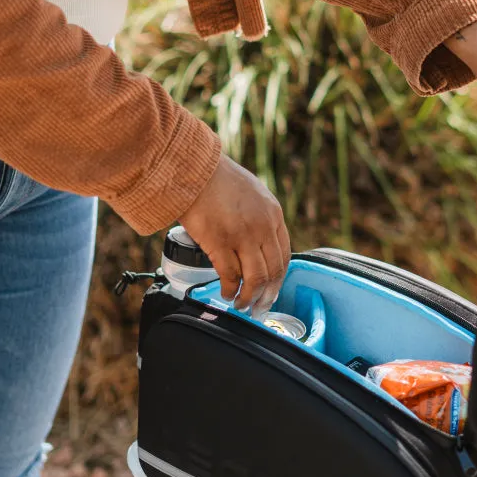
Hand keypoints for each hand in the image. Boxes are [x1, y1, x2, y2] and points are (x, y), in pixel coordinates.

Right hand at [179, 155, 290, 316]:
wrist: (192, 167)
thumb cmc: (216, 179)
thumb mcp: (253, 194)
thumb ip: (261, 218)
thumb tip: (260, 245)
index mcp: (273, 215)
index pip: (284, 256)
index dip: (278, 280)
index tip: (271, 292)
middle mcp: (262, 226)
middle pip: (273, 272)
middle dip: (267, 296)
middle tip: (258, 309)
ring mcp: (243, 235)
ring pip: (255, 278)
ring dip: (249, 297)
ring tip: (241, 305)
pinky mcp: (220, 242)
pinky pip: (231, 275)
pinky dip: (230, 289)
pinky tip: (227, 293)